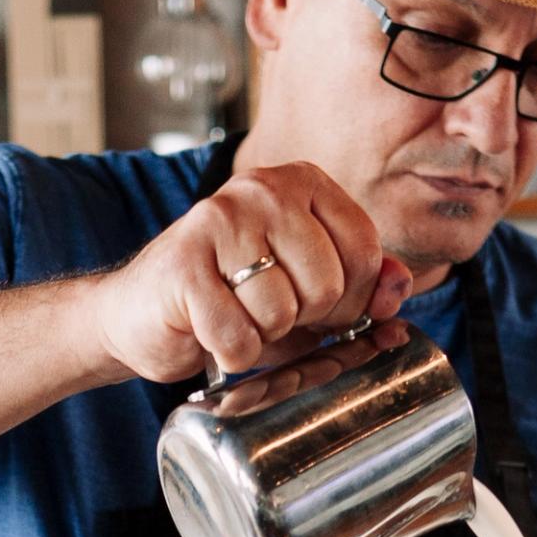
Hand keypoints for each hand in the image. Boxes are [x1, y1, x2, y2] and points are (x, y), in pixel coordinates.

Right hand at [89, 160, 412, 385]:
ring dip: (262, 337)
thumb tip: (398, 288)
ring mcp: (217, 223)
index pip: (365, 250)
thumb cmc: (231, 299)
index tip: (318, 307)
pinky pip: (240, 337)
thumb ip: (362, 283)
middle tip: (266, 313)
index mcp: (300, 182)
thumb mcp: (306, 285)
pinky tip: (210, 333)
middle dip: (304, 320)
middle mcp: (261, 190)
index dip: (352, 300)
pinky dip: (230, 354)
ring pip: (284, 314)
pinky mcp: (183, 267)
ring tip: (235, 317)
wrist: (138, 314)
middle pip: (328, 284)